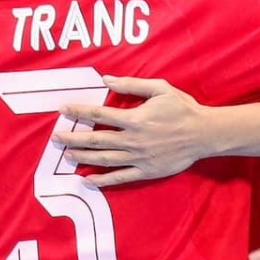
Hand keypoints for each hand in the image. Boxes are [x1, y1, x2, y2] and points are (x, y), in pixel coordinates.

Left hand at [54, 76, 214, 186]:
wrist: (204, 134)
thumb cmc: (183, 108)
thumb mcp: (160, 89)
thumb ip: (132, 84)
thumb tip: (107, 80)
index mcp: (135, 118)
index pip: (99, 114)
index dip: (79, 111)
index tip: (63, 110)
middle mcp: (133, 139)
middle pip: (96, 139)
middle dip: (73, 138)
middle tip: (56, 138)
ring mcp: (139, 157)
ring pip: (104, 158)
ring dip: (83, 157)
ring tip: (67, 155)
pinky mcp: (146, 171)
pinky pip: (120, 177)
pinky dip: (103, 180)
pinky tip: (88, 180)